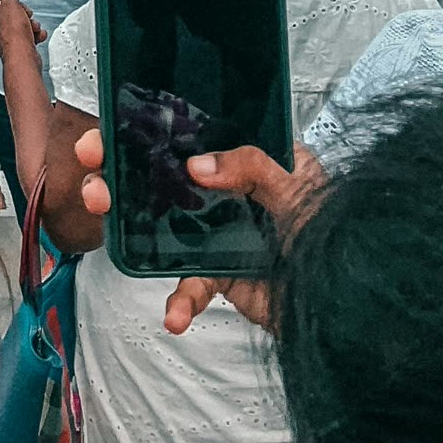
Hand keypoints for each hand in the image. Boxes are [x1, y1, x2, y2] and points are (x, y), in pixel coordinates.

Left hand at [0, 0, 46, 58]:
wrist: (22, 58)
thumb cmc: (14, 34)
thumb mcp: (12, 5)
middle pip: (8, 8)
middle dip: (21, 8)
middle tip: (26, 11)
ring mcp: (5, 36)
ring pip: (20, 21)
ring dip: (30, 22)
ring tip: (33, 26)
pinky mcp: (16, 45)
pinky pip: (26, 34)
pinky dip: (34, 33)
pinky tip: (37, 35)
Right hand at [72, 123, 317, 334]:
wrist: (350, 310)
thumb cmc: (335, 235)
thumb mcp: (299, 188)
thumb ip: (252, 166)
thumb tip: (196, 166)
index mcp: (250, 157)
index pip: (191, 133)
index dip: (147, 128)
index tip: (110, 128)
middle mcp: (228, 191)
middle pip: (163, 174)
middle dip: (119, 170)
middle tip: (91, 168)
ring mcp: (220, 232)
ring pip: (161, 222)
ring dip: (127, 220)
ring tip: (103, 215)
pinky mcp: (221, 273)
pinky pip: (190, 282)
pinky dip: (180, 300)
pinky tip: (175, 315)